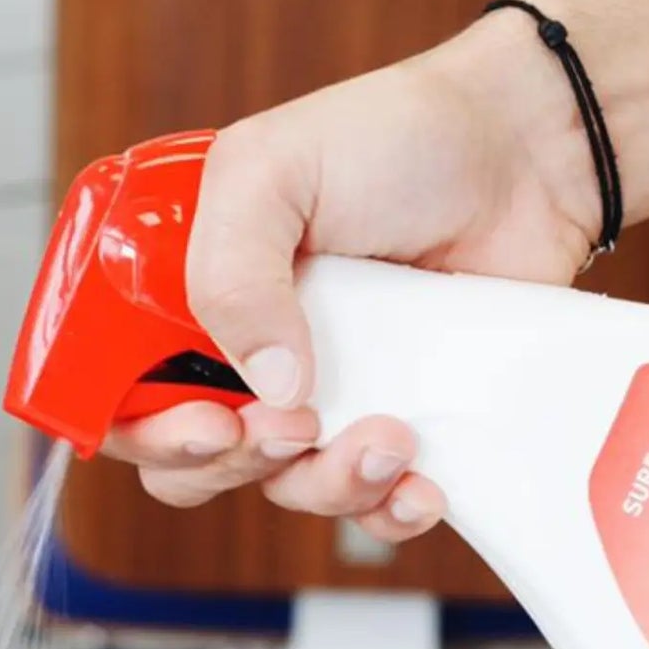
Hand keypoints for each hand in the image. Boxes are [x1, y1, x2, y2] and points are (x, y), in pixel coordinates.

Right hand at [101, 8, 600, 540]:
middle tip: (297, 422)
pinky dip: (391, 511)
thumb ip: (231, 273)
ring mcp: (321, 398)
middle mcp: (243, 358)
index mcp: (187, 300)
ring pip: (289, 492)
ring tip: (388, 432)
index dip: (151, 434)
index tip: (212, 424)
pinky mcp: (392, 424)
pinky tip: (421, 483)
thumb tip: (267, 386)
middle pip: (198, 468)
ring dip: (331, 484)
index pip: (126, 398)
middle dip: (242, 465)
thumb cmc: (390, 137)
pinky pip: (372, 507)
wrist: (522, 153)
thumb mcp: (270, 171)